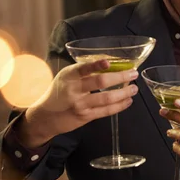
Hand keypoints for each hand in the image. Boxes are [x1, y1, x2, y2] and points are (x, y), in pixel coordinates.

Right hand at [18, 59, 138, 146]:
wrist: (45, 117)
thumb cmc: (59, 92)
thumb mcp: (66, 77)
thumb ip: (83, 71)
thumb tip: (109, 63)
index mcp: (69, 76)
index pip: (83, 68)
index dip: (96, 65)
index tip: (108, 62)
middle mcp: (74, 90)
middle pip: (100, 82)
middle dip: (120, 77)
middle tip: (133, 73)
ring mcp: (80, 104)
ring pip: (107, 98)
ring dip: (124, 93)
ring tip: (134, 88)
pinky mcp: (85, 116)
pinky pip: (106, 111)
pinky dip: (120, 106)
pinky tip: (128, 101)